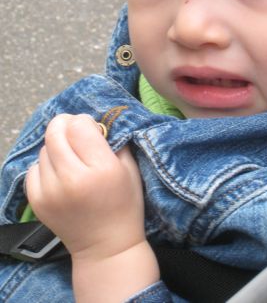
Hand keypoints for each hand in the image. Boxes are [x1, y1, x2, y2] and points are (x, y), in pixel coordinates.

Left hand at [26, 114, 146, 260]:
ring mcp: (50, 192)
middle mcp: (72, 179)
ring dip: (56, 147)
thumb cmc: (125, 205)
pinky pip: (32, 169)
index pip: (79, 125)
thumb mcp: (130, 168)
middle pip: (55, 132)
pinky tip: (59, 173)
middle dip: (66, 126)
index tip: (92, 129)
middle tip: (75, 133)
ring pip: (43, 150)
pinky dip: (44, 166)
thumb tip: (96, 122)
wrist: (107, 247)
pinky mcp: (37, 203)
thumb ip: (114, 140)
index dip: (85, 121)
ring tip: (70, 159)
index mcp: (100, 168)